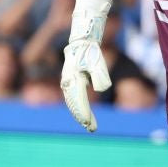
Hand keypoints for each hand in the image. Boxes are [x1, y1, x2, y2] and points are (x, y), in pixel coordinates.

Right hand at [60, 0, 111, 131]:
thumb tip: (100, 89)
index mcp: (73, 78)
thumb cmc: (91, 50)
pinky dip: (78, 106)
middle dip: (83, 116)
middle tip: (92, 128)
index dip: (85, 114)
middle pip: (74, 104)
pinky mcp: (70, 80)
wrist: (82, 38)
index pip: (79, 101)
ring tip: (88, 123)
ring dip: (80, 113)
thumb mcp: (98, 62)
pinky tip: (84, 113)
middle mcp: (67, 82)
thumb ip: (100, 75)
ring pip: (72, 101)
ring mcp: (67, 81)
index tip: (90, 124)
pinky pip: (73, 97)